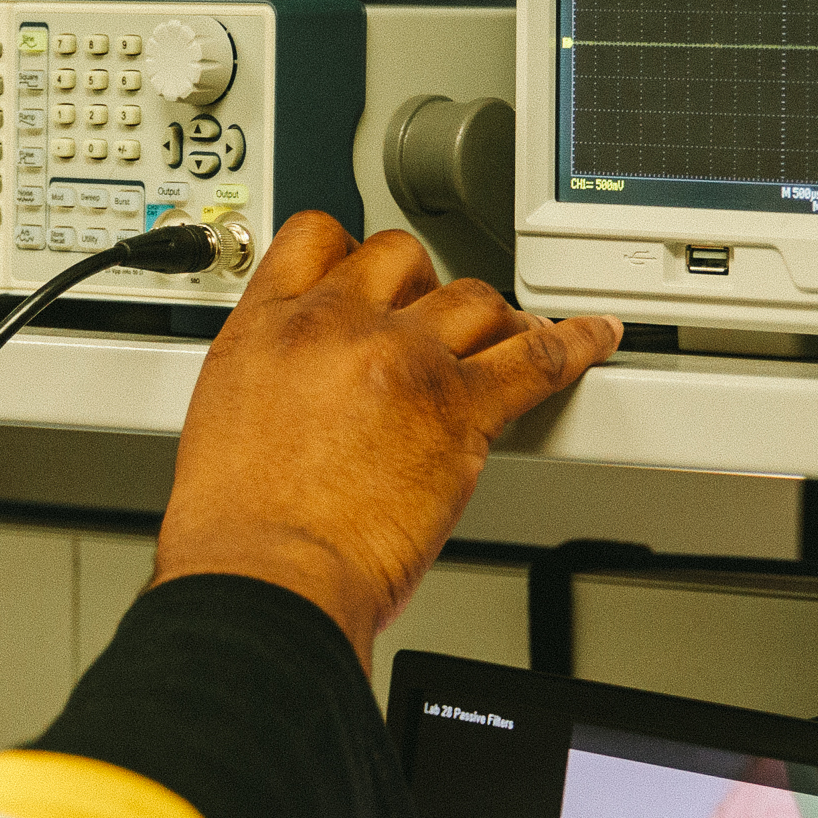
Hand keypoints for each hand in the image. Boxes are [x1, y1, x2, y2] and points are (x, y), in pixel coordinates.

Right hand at [151, 213, 618, 655]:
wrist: (268, 578)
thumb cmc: (239, 528)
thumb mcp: (222, 419)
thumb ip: (273, 383)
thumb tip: (302, 393)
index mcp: (269, 327)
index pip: (317, 239)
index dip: (351, 251)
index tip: (370, 273)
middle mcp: (337, 325)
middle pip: (402, 256)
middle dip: (425, 282)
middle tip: (435, 318)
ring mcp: (403, 359)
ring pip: (472, 297)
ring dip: (494, 315)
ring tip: (511, 332)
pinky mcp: (461, 408)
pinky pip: (538, 358)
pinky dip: (576, 343)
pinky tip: (594, 338)